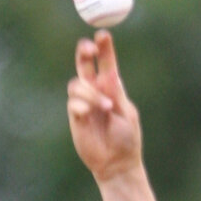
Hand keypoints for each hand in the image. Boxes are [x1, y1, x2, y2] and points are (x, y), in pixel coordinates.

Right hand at [67, 31, 142, 181]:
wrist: (117, 165)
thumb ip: (116, 94)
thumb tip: (110, 73)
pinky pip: (73, 103)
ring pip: (77, 84)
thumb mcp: (126, 114)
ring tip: (106, 107)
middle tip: (89, 47)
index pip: (105, 63)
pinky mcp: (76, 117)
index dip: (103, 49)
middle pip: (84, 65)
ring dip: (90, 93)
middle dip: (84, 52)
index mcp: (111, 88)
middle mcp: (95, 92)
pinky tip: (89, 113)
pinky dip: (82, 105)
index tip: (103, 35)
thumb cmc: (127, 140)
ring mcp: (84, 104)